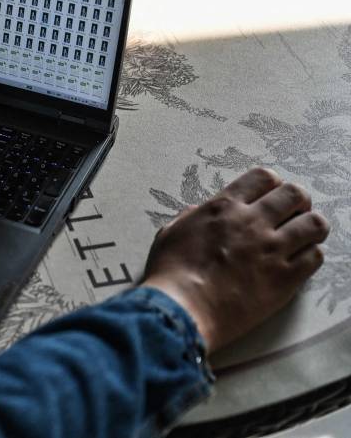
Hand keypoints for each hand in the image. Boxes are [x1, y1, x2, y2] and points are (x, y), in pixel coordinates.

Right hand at [141, 167, 328, 352]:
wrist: (182, 309)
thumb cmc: (170, 273)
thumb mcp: (171, 234)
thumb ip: (190, 218)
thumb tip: (198, 211)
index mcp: (224, 208)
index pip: (263, 177)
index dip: (272, 184)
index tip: (270, 196)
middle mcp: (253, 222)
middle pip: (295, 194)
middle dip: (298, 201)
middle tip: (292, 214)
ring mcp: (272, 250)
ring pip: (315, 224)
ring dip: (310, 227)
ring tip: (302, 237)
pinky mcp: (285, 279)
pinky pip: (315, 257)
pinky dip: (311, 255)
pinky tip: (298, 262)